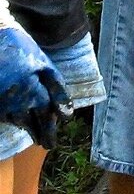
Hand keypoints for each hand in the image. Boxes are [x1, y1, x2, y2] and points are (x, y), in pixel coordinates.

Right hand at [0, 25, 71, 148]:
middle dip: (38, 135)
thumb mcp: (44, 64)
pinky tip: (15, 117)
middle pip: (29, 125)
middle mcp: (17, 102)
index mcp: (34, 92)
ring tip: (33, 133)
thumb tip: (66, 115)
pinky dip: (10, 118)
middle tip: (44, 144)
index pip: (45, 119)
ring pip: (15, 121)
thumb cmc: (23, 48)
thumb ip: (57, 88)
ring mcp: (1, 102)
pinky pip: (2, 115)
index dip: (49, 132)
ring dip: (25, 127)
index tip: (51, 144)